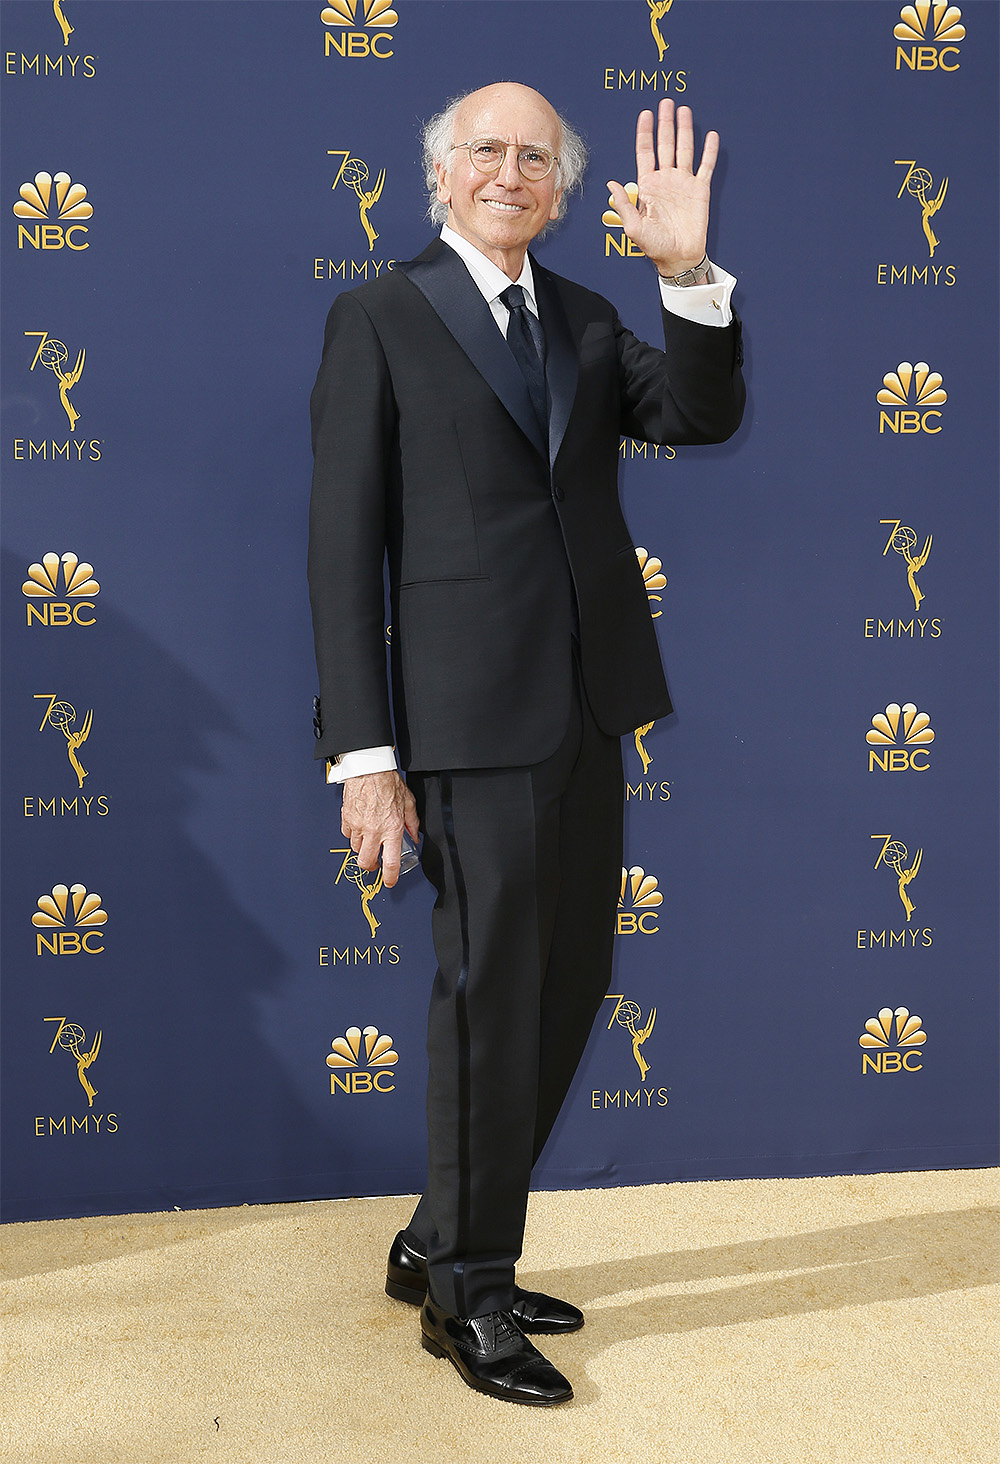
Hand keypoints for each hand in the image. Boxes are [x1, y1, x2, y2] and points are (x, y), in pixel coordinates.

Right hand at [341, 770, 418, 888]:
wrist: (369, 767)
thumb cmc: (387, 781)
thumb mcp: (408, 802)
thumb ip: (412, 822)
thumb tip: (415, 836)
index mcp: (392, 828)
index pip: (390, 862)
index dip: (390, 877)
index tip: (390, 881)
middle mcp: (374, 830)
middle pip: (366, 862)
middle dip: (371, 867)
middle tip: (375, 864)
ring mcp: (358, 825)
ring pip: (355, 849)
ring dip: (362, 849)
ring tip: (369, 841)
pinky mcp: (346, 819)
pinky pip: (347, 835)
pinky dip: (353, 835)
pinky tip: (359, 828)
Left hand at [607, 100, 717, 277]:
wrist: (678, 257)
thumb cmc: (654, 246)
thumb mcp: (634, 227)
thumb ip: (624, 204)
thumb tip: (612, 184)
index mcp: (648, 186)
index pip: (645, 152)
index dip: (645, 133)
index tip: (645, 114)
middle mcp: (665, 180)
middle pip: (665, 144)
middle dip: (665, 123)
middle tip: (666, 102)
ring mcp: (683, 183)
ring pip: (684, 149)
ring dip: (684, 130)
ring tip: (684, 110)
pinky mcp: (700, 190)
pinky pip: (706, 166)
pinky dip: (709, 151)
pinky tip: (710, 135)